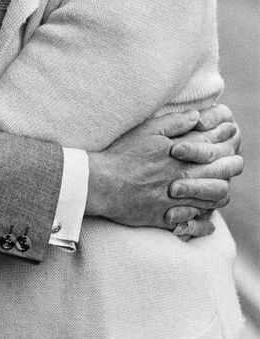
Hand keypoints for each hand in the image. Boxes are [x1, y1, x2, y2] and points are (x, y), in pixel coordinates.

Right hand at [86, 108, 241, 236]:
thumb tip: (198, 116)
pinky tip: (207, 216)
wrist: (102, 184)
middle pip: (221, 173)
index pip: (214, 146)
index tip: (231, 132)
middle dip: (232, 165)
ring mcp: (177, 200)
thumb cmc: (123, 154)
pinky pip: (195, 221)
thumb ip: (175, 123)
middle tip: (235, 161)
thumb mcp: (147, 131)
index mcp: (181, 156)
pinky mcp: (166, 218)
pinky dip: (205, 219)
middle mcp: (184, 178)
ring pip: (213, 198)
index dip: (225, 138)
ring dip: (221, 191)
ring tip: (222, 187)